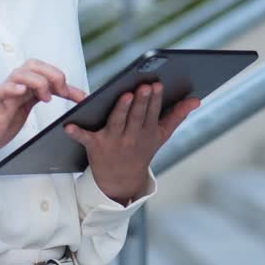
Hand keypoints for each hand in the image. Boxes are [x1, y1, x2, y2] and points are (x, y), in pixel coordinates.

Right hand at [0, 59, 86, 170]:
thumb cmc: (0, 123)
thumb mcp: (26, 110)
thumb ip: (43, 98)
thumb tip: (70, 98)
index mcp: (24, 86)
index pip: (45, 72)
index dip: (64, 81)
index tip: (81, 97)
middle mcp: (14, 85)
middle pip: (33, 65)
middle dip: (52, 73)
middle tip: (61, 90)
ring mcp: (2, 94)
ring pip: (19, 73)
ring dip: (36, 81)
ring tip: (45, 97)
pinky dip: (11, 88)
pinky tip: (21, 91)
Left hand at [63, 81, 200, 202]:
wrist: (121, 180)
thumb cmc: (141, 149)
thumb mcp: (161, 135)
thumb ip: (177, 116)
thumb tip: (196, 99)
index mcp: (148, 132)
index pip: (152, 112)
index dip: (154, 99)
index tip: (157, 84)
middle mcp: (131, 137)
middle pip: (136, 116)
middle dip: (141, 102)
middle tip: (144, 86)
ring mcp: (113, 142)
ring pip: (117, 123)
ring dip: (121, 110)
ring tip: (125, 95)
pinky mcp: (94, 146)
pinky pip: (85, 139)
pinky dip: (76, 133)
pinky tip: (68, 125)